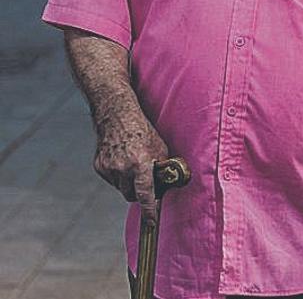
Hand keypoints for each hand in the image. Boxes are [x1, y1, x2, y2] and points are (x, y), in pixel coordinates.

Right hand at [93, 104, 168, 225]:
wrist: (117, 116)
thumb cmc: (143, 131)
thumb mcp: (160, 148)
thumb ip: (162, 168)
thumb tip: (166, 185)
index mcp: (140, 164)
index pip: (145, 194)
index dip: (149, 210)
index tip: (152, 223)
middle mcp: (122, 168)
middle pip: (131, 195)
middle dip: (139, 193)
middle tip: (145, 181)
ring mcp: (108, 168)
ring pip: (120, 188)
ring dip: (128, 183)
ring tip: (133, 164)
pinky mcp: (99, 166)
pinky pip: (111, 180)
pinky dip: (118, 176)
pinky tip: (122, 161)